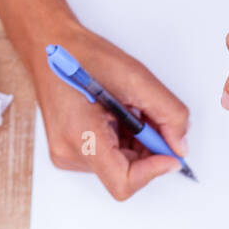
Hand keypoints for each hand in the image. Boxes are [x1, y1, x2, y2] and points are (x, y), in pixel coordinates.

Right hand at [29, 28, 188, 200]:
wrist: (49, 47)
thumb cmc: (82, 56)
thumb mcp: (136, 78)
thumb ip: (167, 114)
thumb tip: (179, 146)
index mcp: (81, 137)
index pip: (123, 182)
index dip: (153, 171)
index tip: (170, 154)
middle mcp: (70, 153)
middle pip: (125, 174)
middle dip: (147, 149)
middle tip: (148, 116)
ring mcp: (68, 154)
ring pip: (120, 166)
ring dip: (135, 143)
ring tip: (126, 110)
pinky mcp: (72, 150)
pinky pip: (109, 158)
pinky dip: (123, 140)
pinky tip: (116, 115)